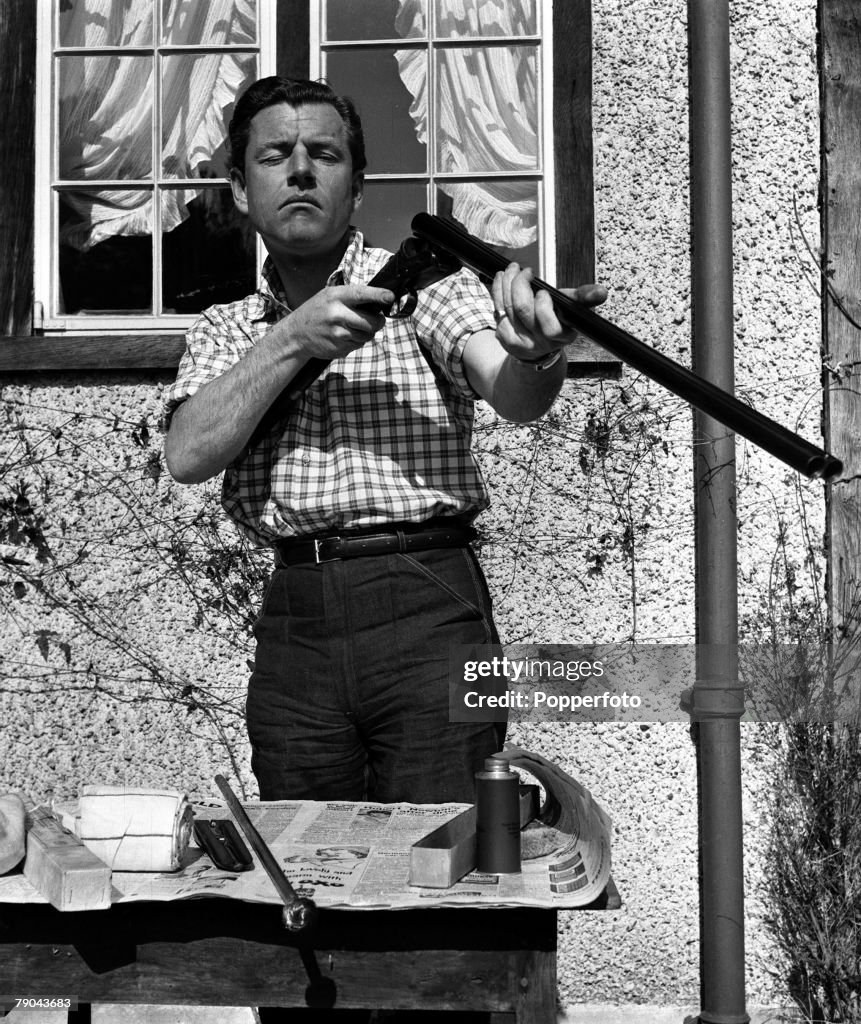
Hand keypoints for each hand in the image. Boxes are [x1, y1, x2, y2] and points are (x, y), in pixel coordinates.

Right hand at [282, 284, 395, 361]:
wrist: (296, 334)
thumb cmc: (317, 311)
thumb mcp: (329, 295)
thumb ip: (351, 296)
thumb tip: (379, 300)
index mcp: (335, 297)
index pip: (361, 295)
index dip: (378, 296)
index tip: (390, 297)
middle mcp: (337, 315)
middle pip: (372, 321)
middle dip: (378, 321)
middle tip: (376, 319)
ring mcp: (338, 334)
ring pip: (368, 335)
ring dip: (367, 332)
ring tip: (352, 327)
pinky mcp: (339, 348)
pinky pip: (359, 345)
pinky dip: (357, 341)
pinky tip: (344, 336)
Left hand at [491, 264, 607, 362]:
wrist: (538, 348)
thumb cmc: (557, 322)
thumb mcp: (573, 310)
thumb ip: (585, 297)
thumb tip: (601, 292)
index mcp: (561, 337)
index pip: (550, 326)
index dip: (543, 306)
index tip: (544, 292)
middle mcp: (539, 342)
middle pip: (523, 309)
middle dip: (521, 284)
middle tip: (524, 271)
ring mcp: (519, 341)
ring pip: (508, 306)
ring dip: (508, 282)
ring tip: (513, 270)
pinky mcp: (504, 336)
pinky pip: (497, 309)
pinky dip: (497, 290)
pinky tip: (502, 278)